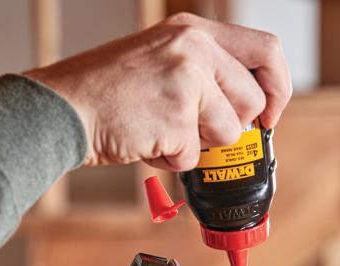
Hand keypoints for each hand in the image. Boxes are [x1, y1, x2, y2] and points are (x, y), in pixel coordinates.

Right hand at [24, 12, 291, 169]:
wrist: (62, 109)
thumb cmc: (104, 91)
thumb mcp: (159, 58)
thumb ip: (203, 72)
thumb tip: (247, 108)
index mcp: (193, 31)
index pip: (266, 51)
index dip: (278, 87)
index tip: (268, 113)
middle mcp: (194, 49)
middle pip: (251, 102)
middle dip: (229, 128)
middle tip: (195, 131)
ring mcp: (186, 83)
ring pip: (227, 134)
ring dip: (196, 144)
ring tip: (159, 131)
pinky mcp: (175, 119)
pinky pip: (193, 156)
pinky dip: (169, 160)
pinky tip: (143, 141)